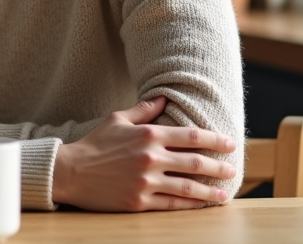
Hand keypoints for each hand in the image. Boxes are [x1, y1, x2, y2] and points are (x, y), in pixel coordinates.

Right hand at [52, 96, 237, 211]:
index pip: (190, 135)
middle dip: (218, 165)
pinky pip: (172, 204)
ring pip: (188, 187)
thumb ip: (142, 110)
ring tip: (226, 192)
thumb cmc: (94, 144)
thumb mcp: (116, 119)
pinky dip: (191, 205)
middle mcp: (150, 158)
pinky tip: (202, 204)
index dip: (214, 139)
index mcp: (147, 135)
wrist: (70, 171)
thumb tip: (163, 98)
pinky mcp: (139, 202)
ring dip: (210, 190)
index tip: (230, 142)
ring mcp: (146, 182)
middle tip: (232, 168)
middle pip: (195, 162)